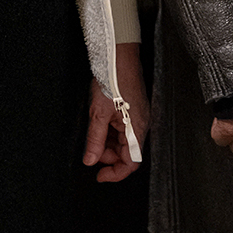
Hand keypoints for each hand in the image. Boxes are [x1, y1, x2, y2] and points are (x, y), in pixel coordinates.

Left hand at [83, 42, 149, 182]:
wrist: (120, 56)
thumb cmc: (112, 80)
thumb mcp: (98, 113)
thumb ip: (95, 140)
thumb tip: (90, 160)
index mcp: (136, 130)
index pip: (130, 164)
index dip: (115, 173)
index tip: (99, 176)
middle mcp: (141, 126)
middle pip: (127, 153)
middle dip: (108, 156)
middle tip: (92, 151)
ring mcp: (139, 117)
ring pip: (124, 141)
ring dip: (109, 144)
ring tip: (95, 133)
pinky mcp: (134, 110)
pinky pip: (125, 129)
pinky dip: (112, 132)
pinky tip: (101, 124)